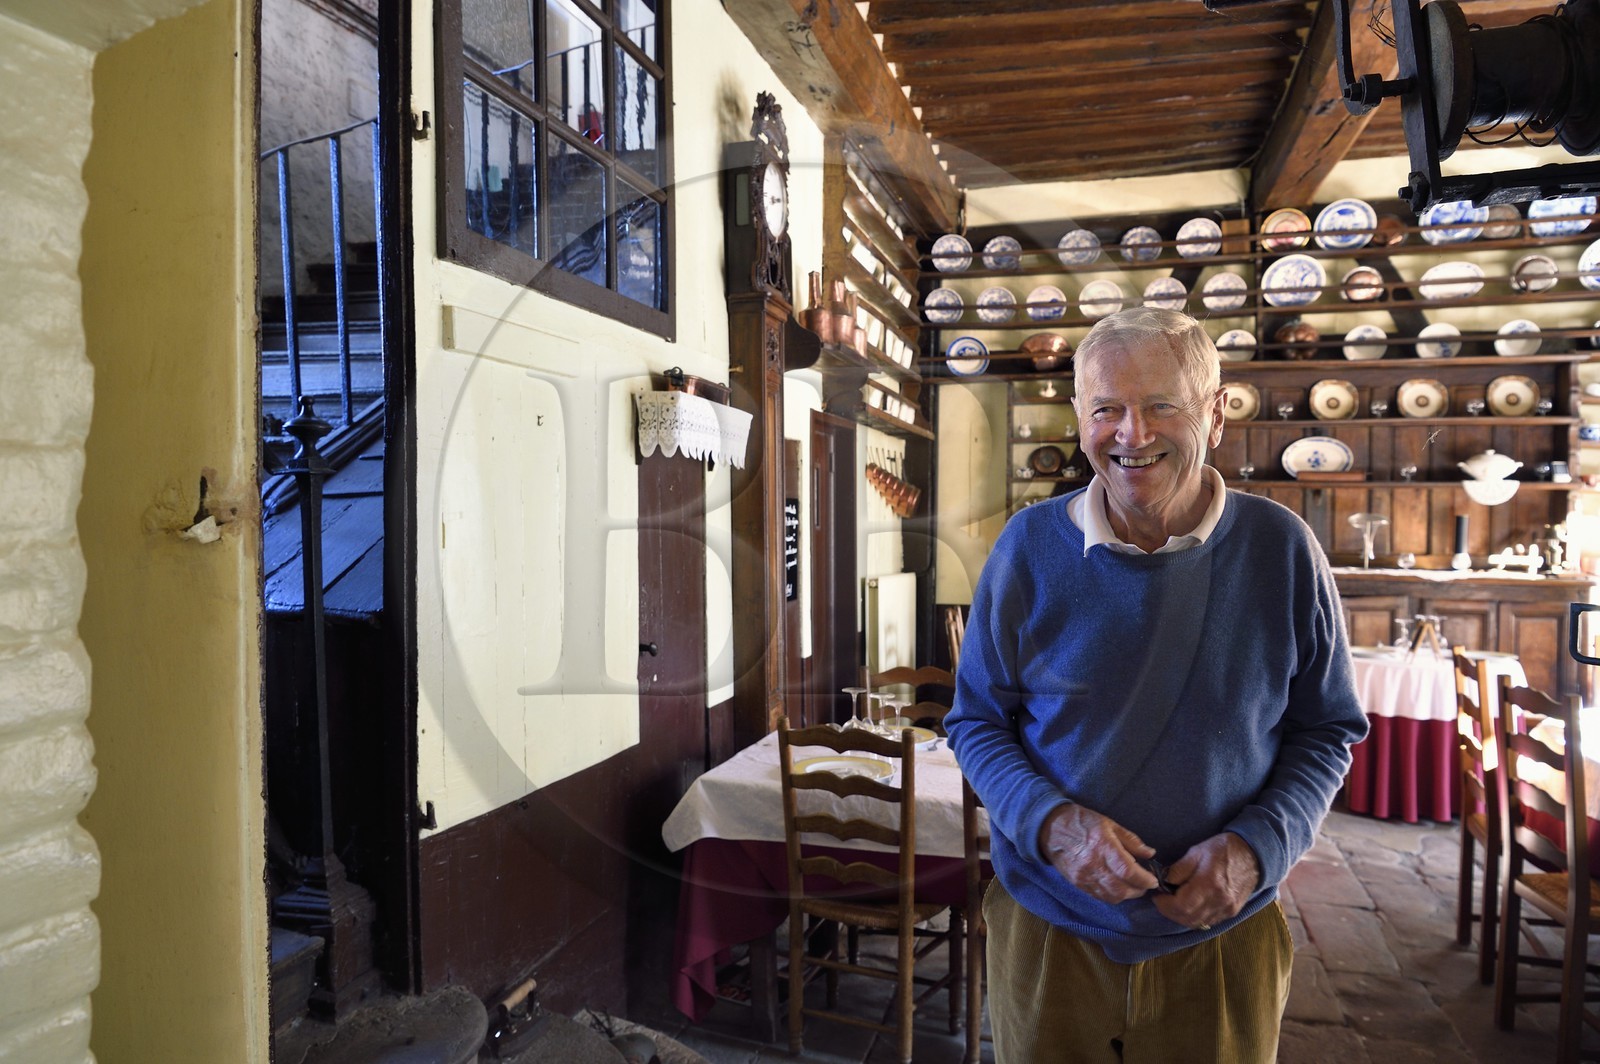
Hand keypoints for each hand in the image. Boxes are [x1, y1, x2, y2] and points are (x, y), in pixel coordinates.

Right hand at [1037, 803, 1157, 903]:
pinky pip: (1099, 896)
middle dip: (1138, 890)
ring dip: (1126, 896)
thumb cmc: (1082, 822)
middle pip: (1121, 889)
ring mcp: (1084, 876)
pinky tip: (1117, 888)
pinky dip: (1112, 896)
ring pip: (1111, 896)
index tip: (1153, 879)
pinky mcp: (1077, 883)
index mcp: (1103, 845)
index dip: (1144, 879)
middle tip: (1145, 884)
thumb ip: (1131, 841)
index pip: (1128, 871)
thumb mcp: (1109, 824)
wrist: (1051, 829)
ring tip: (1132, 887)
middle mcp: (1093, 864)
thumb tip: (1150, 853)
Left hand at [1150, 832, 1259, 930]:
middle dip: (1170, 912)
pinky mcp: (1231, 912)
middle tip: (1162, 901)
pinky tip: (1189, 907)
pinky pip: (1208, 922)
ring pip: (1197, 923)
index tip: (1157, 896)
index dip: (1164, 904)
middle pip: (1187, 918)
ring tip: (1173, 904)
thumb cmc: (1223, 849)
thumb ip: (1179, 869)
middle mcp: (1219, 901)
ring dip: (1181, 917)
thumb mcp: (1197, 851)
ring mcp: (1227, 909)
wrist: (1253, 854)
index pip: (1181, 905)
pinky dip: (1195, 918)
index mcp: (1209, 884)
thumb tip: (1165, 882)